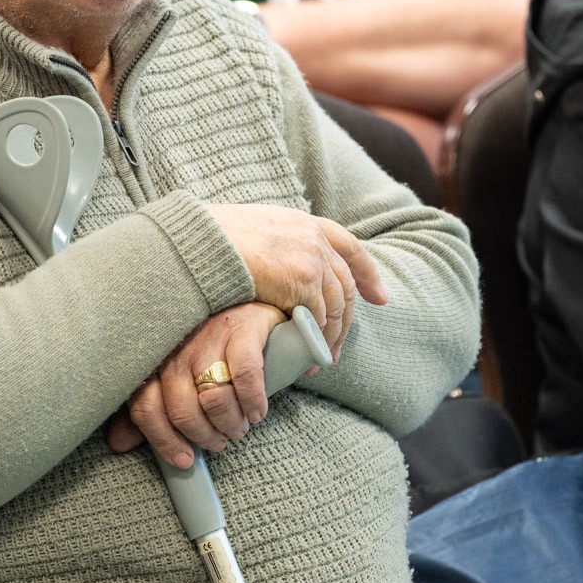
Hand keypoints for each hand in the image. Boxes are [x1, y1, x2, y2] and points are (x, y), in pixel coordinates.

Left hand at [108, 302, 287, 468]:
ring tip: (239, 427)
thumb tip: (118, 443)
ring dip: (230, 424)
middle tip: (220, 442)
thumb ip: (149, 409)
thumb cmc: (207, 346)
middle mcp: (177, 349)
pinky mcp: (240, 330)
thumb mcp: (172, 375)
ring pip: (213, 399)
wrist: (248, 300)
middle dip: (204, 436)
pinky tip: (256, 412)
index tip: (184, 459)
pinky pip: (244, 377)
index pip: (145, 408)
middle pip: (181, 409)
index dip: (164, 441)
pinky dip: (252, 403)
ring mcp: (208, 337)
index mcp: (155, 361)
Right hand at [204, 203, 385, 354]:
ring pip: (336, 306)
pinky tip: (308, 356)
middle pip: (346, 283)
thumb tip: (276, 264)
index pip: (349, 246)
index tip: (379, 297)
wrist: (203, 242)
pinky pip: (319, 317)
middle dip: (349, 318)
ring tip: (323, 359)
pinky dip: (316, 341)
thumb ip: (275, 245)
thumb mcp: (254, 231)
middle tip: (340, 347)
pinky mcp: (303, 280)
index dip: (367, 273)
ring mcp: (312, 258)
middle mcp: (314, 238)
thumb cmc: (214, 241)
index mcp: (304, 223)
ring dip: (332, 337)